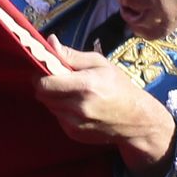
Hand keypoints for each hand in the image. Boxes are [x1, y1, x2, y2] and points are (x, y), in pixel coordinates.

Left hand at [35, 37, 176, 176]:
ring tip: (72, 94)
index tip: (45, 69)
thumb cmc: (119, 87)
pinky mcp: (74, 134)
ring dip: (54, 99)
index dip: (40, 75)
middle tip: (58, 81)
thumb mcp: (100, 64)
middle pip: (43, 95)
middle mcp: (78, 107)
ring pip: (49, 107)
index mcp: (85, 85)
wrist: (137, 121)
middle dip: (46, 86)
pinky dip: (62, 111)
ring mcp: (75, 123)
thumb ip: (72, 55)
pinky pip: (57, 118)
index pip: (45, 83)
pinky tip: (78, 108)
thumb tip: (50, 42)